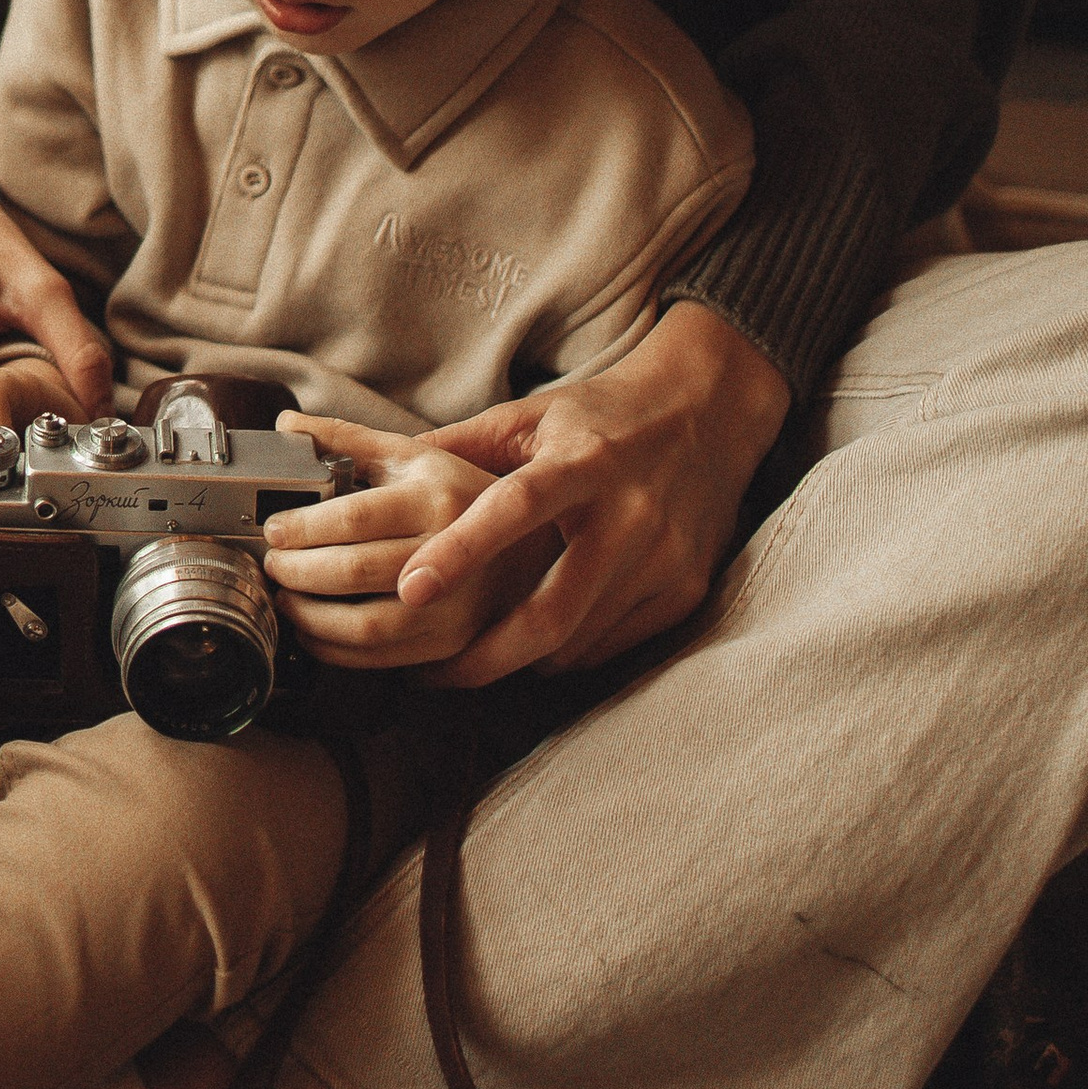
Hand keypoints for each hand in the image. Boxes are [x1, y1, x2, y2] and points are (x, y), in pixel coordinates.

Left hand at [260, 414, 553, 669]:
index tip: (273, 531)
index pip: (354, 518)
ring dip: (313, 620)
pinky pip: (388, 659)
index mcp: (438, 498)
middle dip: (298, 573)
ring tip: (287, 600)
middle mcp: (453, 553)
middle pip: (355, 572)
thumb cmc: (466, 492)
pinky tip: (317, 633)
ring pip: (369, 626)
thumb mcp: (415, 455)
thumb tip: (286, 428)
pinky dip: (340, 652)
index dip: (303, 528)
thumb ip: (348, 440)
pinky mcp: (458, 643)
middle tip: (272, 566)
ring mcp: (459, 604)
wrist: (539, 540)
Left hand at [391, 302, 794, 686]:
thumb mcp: (532, 415)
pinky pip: (610, 647)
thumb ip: (460, 445)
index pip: (514, 507)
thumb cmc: (603, 416)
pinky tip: (534, 647)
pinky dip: (565, 655)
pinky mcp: (685, 591)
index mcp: (582, 462)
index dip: (461, 550)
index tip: (409, 587)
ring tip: (472, 659)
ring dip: (518, 660)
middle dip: (485, 656)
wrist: (709, 413)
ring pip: (577, 641)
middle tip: (432, 674)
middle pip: (551, 611)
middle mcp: (629, 514)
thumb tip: (378, 464)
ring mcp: (663, 559)